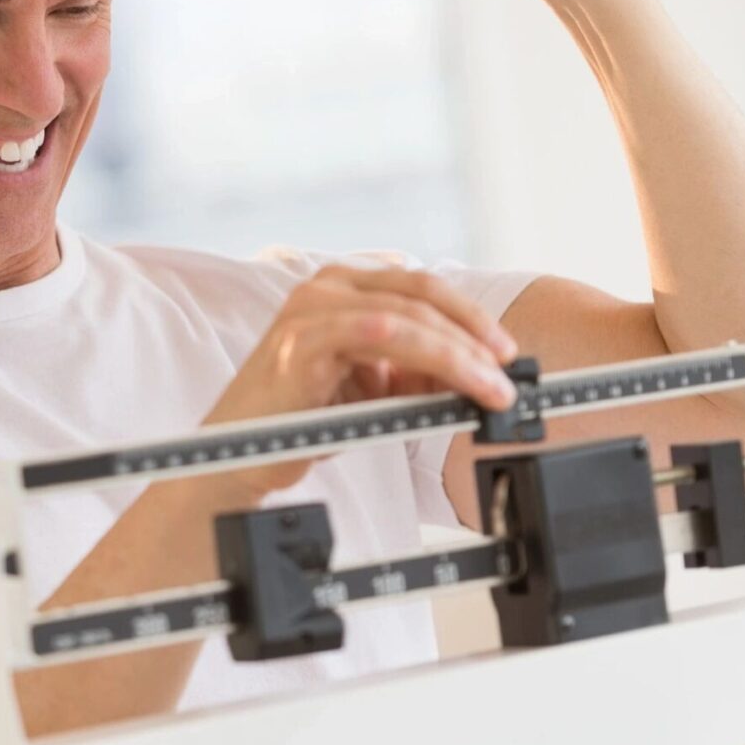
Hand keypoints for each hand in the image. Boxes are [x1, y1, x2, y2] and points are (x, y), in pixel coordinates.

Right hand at [201, 264, 519, 497]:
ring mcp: (310, 309)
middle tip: (509, 373)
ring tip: (492, 390)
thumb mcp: (370, 388)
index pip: (420, 288)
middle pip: (421, 293)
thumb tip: (480, 372)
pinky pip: (383, 336)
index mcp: (340, 288)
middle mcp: (323, 287)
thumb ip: (415, 371)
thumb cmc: (298, 421)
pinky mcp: (302, 339)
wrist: (235, 458)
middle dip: (475, 334)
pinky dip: (431, 359)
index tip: (506, 352)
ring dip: (462, 355)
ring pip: (409, 317)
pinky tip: (458, 383)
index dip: (470, 316)